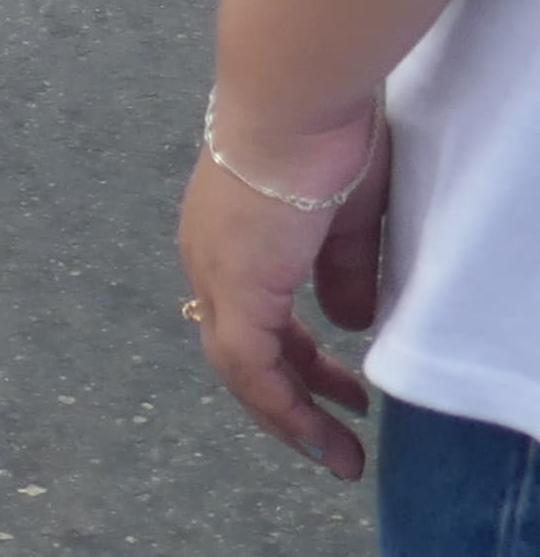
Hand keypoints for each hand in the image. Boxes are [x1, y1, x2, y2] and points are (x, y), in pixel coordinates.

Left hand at [184, 110, 386, 477]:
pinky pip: (250, 365)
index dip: (296, 362)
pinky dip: (282, 403)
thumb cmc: (324, 139)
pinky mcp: (234, 285)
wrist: (296, 100)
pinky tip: (319, 429)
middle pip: (240, 352)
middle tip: (337, 441)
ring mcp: (214, 272)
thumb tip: (348, 319)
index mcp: (229, 240)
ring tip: (337, 456)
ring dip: (289, 417)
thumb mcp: (341, 217)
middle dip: (292, 401)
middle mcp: (208, 260)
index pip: (253, 318)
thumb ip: (340, 270)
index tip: (340, 393)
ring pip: (240, 368)